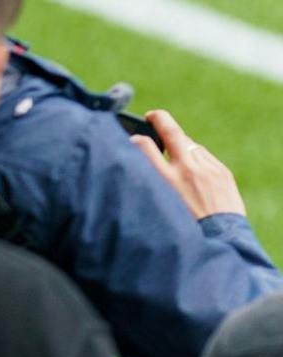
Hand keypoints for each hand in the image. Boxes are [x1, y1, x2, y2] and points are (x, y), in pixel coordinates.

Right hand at [131, 109, 246, 218]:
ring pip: (189, 143)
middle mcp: (186, 170)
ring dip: (180, 145)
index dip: (135, 139)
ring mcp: (207, 169)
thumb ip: (152, 178)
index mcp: (166, 181)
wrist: (223, 240)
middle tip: (152, 116)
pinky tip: (193, 170)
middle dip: (159, 118)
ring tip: (175, 154)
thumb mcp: (160, 204)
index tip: (133, 140)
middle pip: (171, 131)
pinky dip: (196, 158)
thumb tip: (144, 154)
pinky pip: (204, 156)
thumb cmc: (185, 227)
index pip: (143, 145)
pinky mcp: (222, 172)